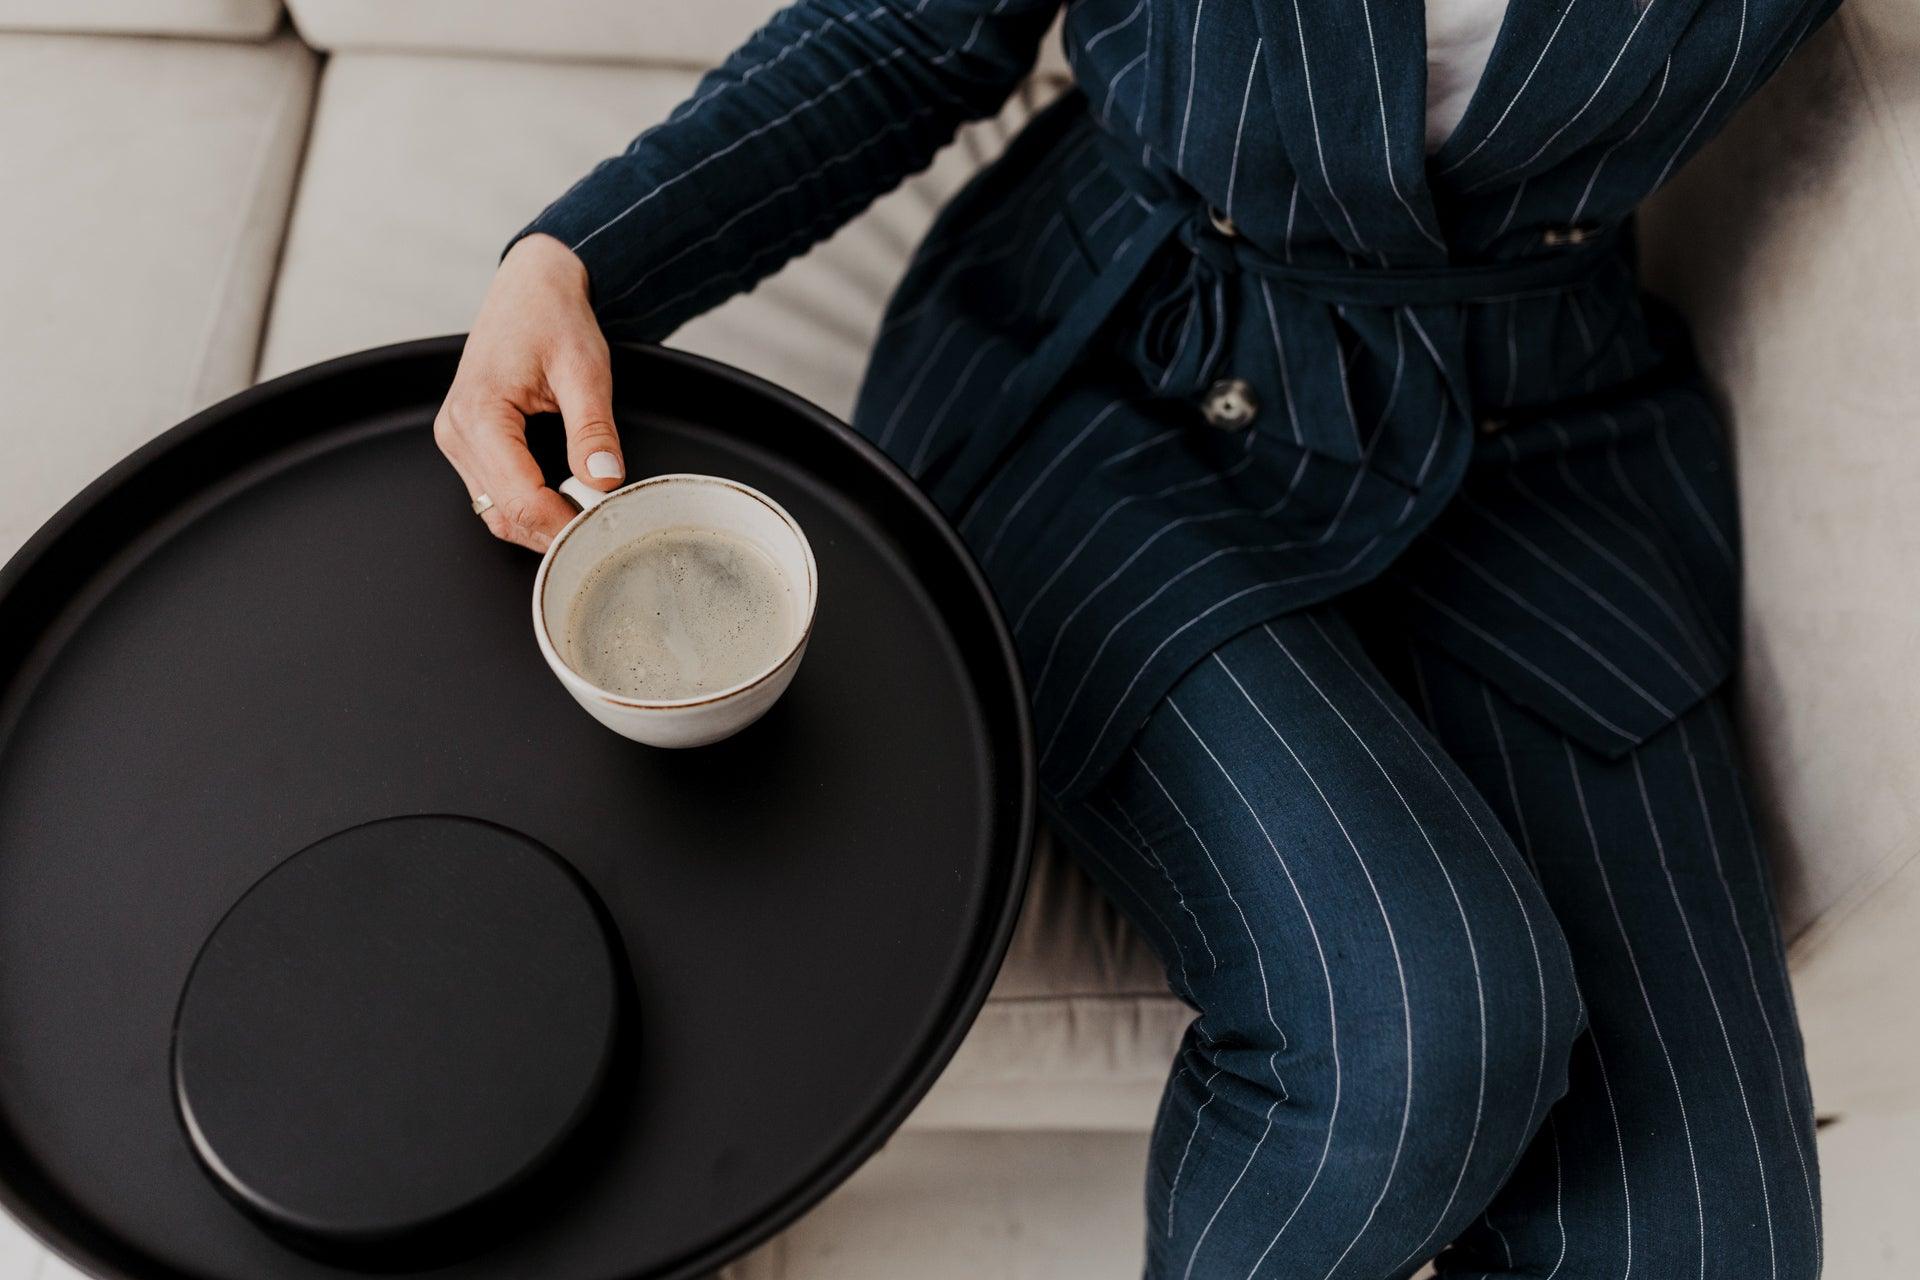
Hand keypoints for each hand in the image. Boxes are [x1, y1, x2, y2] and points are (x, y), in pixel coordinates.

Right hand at [434, 234, 622, 551]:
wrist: (532, 286)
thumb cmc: (552, 317)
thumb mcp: (585, 370)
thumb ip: (593, 428)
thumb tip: (604, 480)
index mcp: (479, 413)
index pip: (520, 498)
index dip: (562, 526)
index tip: (601, 534)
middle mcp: (456, 431)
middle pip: (504, 514)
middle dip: (553, 533)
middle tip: (602, 536)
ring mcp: (456, 439)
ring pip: (496, 512)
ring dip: (540, 526)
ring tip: (587, 522)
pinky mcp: (466, 442)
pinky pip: (494, 494)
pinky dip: (529, 507)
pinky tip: (565, 503)